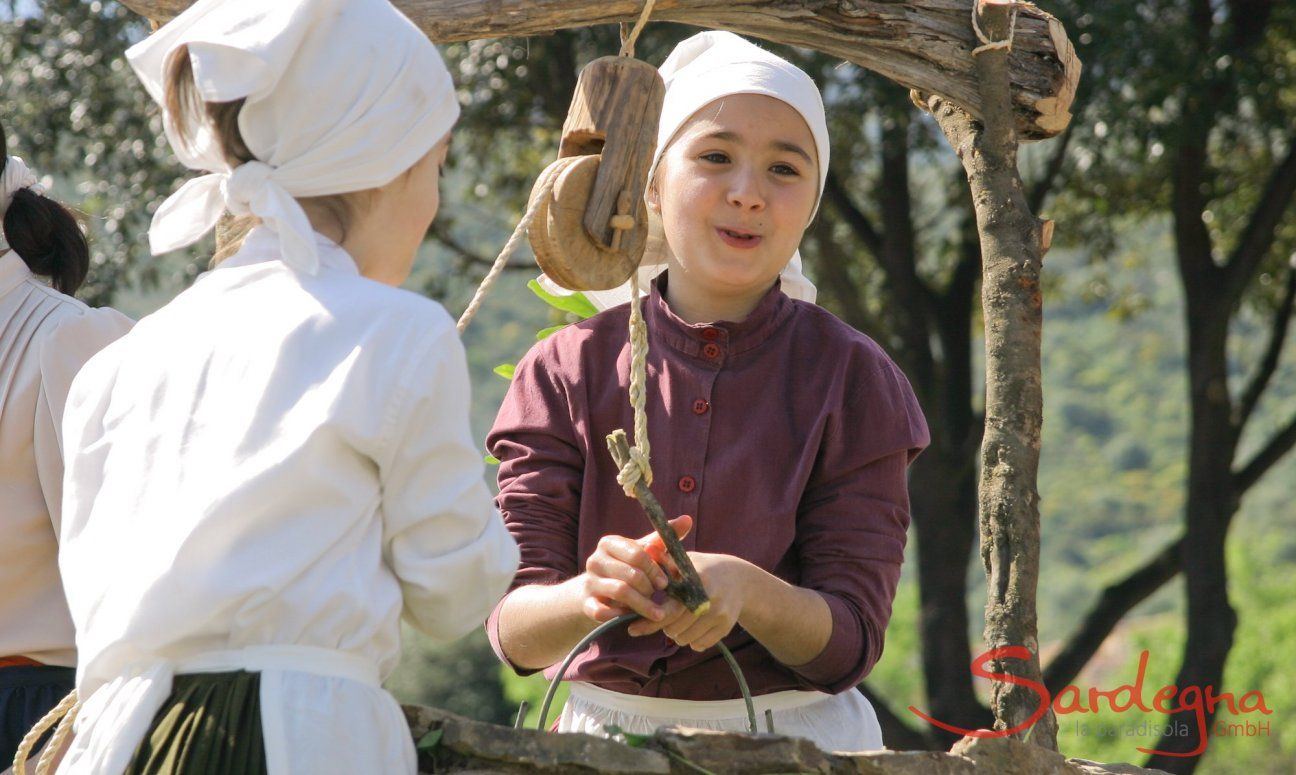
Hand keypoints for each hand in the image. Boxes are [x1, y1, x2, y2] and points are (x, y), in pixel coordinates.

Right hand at [578, 515, 692, 623]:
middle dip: (650, 588)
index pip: (637, 554)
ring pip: (620, 591)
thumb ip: (663, 539)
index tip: (666, 582)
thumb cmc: (626, 567)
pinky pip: (603, 611)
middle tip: (660, 597)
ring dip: (643, 605)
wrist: (596, 590)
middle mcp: (595, 560)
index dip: (655, 569)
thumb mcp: (643, 552)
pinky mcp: (585, 602)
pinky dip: (620, 615)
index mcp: (609, 543)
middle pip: (630, 574)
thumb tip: (687, 520)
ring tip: (657, 613)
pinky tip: (632, 617)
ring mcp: (589, 581)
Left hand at [628, 551, 752, 652]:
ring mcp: (720, 614)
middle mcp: (709, 598)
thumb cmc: (703, 569)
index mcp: (696, 580)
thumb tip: (642, 555)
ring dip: (677, 634)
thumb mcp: (686, 561)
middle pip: (674, 629)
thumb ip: (664, 562)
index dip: (649, 621)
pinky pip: (699, 645)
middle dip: (664, 626)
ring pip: (685, 639)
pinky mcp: (726, 627)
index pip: (669, 610)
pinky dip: (692, 640)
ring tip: (681, 619)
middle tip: (666, 615)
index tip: (632, 629)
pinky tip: (694, 627)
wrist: (738, 579)